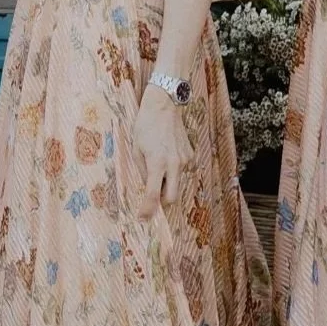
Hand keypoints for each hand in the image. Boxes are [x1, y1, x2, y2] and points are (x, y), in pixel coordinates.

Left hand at [132, 91, 188, 219]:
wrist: (164, 106)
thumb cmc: (145, 126)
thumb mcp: (136, 149)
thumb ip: (141, 170)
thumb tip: (146, 187)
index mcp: (157, 163)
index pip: (152, 195)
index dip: (147, 210)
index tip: (143, 219)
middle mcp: (174, 164)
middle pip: (171, 197)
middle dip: (162, 202)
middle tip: (152, 197)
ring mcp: (185, 160)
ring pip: (177, 183)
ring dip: (167, 183)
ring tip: (157, 165)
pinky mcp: (191, 155)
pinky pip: (182, 171)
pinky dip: (173, 170)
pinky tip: (166, 155)